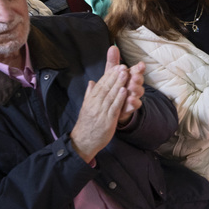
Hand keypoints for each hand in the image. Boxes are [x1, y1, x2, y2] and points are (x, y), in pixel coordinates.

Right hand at [69, 46, 134, 160]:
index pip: (100, 84)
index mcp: (90, 100)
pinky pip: (114, 108)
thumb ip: (90, 94)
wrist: (83, 142)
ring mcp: (100, 113)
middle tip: (123, 66)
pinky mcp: (107, 121)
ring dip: (118, 84)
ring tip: (125, 73)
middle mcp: (94, 105)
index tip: (117, 66)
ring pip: (110, 95)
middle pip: (105, 87)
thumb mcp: (86, 107)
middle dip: (115, 76)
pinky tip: (125, 90)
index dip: (109, 75)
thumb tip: (92, 82)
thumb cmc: (86, 125)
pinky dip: (119, 98)